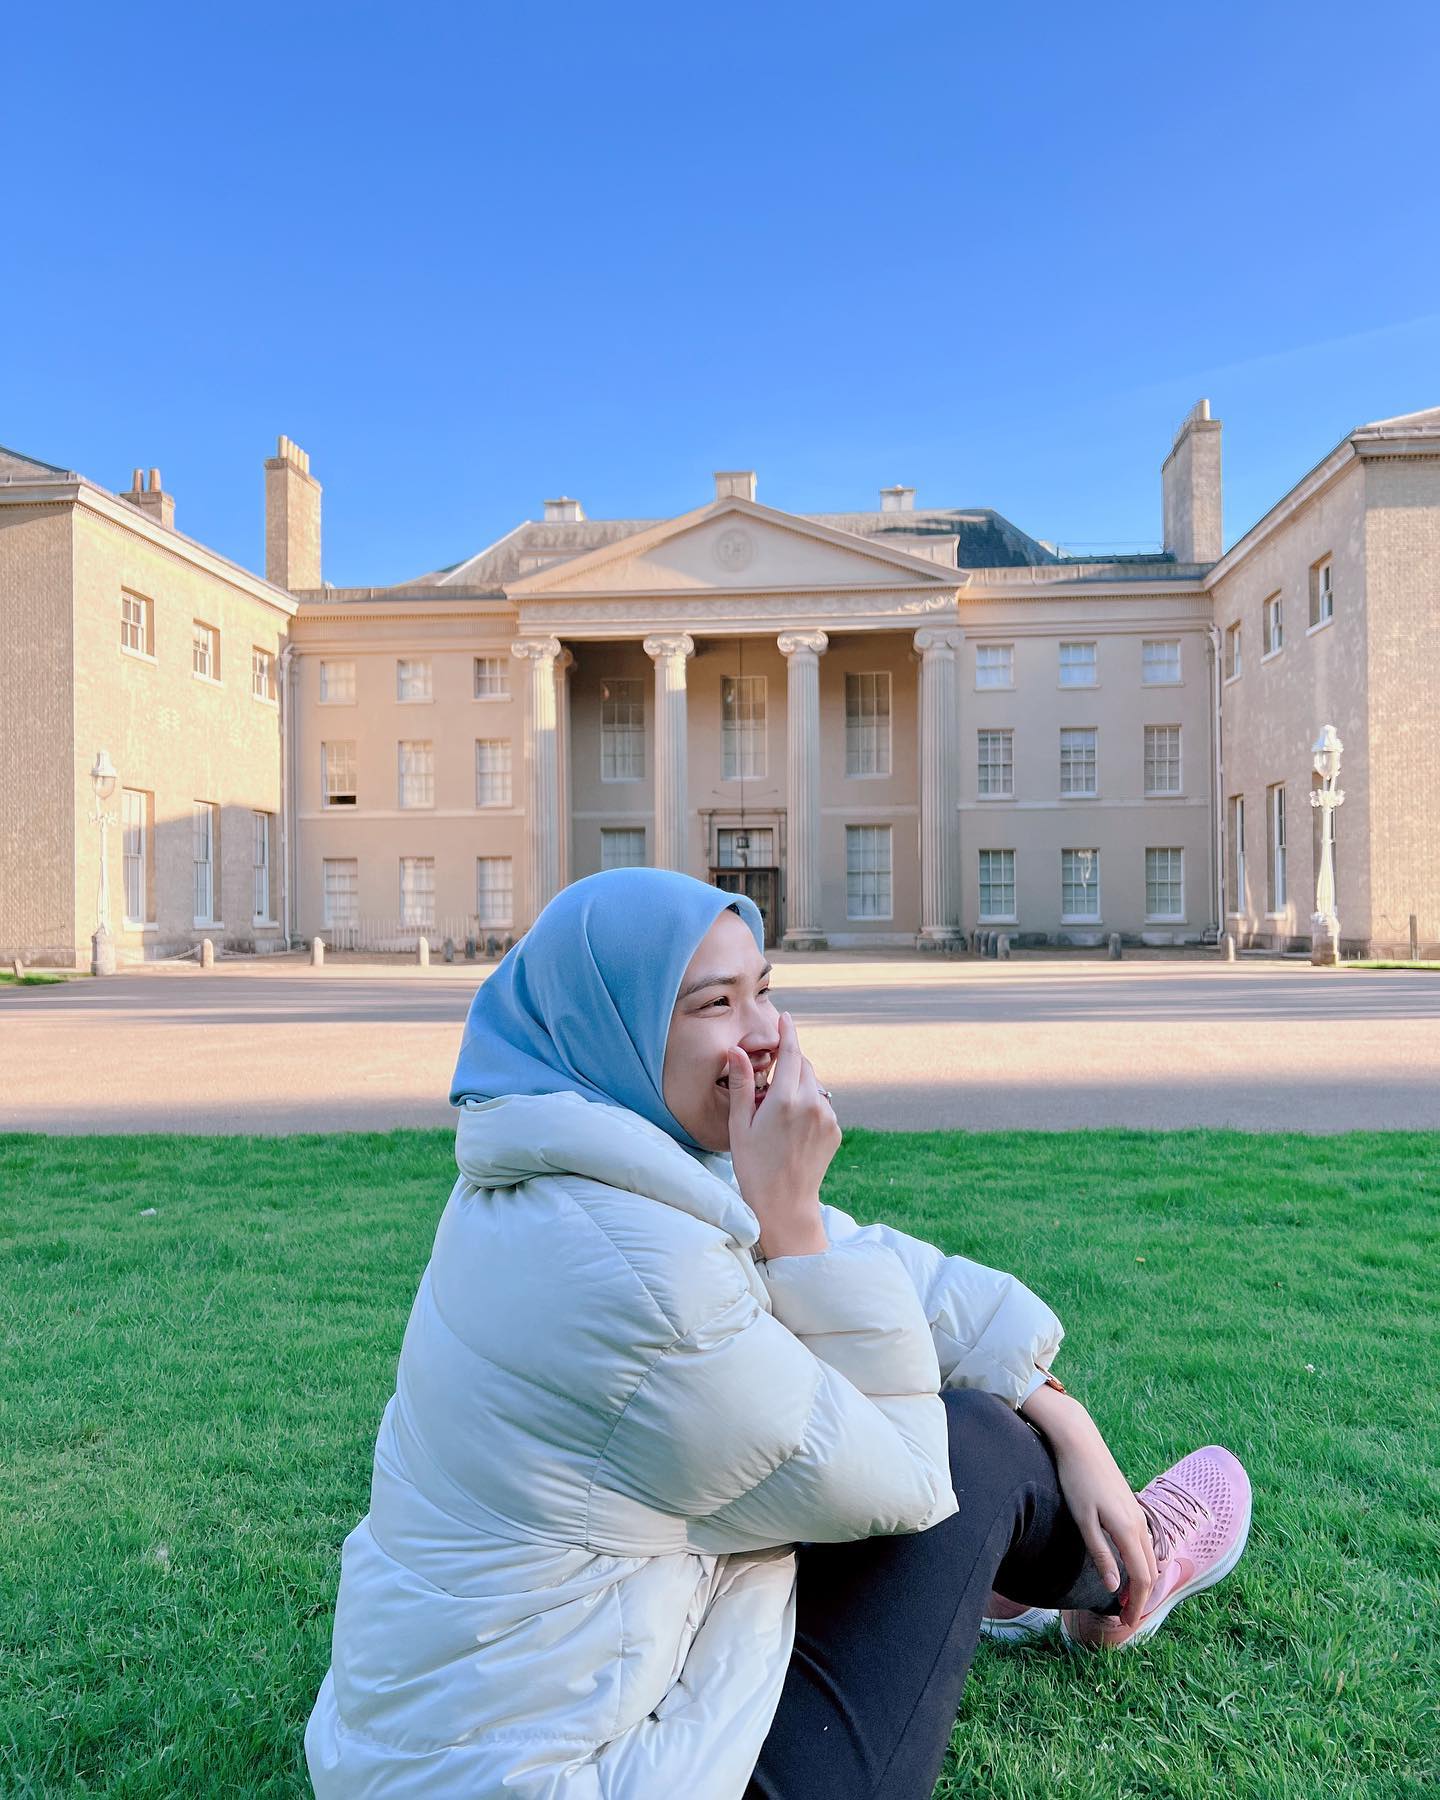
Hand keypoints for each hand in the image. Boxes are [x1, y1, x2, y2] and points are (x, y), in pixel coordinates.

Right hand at [727, 1011, 838, 1258]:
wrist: (784, 1205)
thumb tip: (736, 1050)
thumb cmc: (754, 1166)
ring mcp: (828, 1118)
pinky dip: (809, 1105)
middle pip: (805, 1067)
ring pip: (815, 1086)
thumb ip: (742, 1084)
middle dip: (790, 1064)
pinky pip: (822, 1105)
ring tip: (778, 1113)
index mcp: (786, 1100)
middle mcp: (813, 1104)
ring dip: (800, 1086)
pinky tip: (792, 1129)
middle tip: (769, 1082)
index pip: (792, 1053)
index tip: (786, 1018)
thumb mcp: (740, 1125)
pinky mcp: (836, 1131)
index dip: (788, 1033)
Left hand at [1024, 1394, 1158, 1628]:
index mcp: (1128, 1530)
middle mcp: (1139, 1523)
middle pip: (1150, 1570)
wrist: (1080, 1442)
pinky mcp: (1131, 1504)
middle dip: (1141, 1596)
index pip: (1141, 1578)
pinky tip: (1126, 1564)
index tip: (1128, 1624)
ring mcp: (1137, 1512)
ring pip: (1149, 1555)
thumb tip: (1112, 1587)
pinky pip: (1143, 1541)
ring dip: (1142, 1579)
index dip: (1137, 1604)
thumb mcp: (1083, 1520)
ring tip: (1125, 1597)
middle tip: (1126, 1616)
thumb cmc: (1077, 1479)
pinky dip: (1140, 1561)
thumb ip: (1099, 1553)